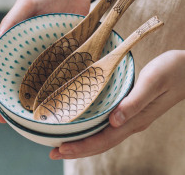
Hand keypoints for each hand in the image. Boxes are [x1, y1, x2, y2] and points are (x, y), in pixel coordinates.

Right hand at [0, 0, 99, 121]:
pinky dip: (58, 87)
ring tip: (32, 117)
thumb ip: (13, 21)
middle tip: (8, 118)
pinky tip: (58, 100)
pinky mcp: (67, 54)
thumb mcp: (29, 2)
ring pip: (40, 80)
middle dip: (12, 97)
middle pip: (19, 77)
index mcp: (19, 40)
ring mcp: (51, 54)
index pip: (2, 64)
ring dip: (35, 98)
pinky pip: (61, 73)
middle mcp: (34, 51)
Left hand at [50, 50, 184, 158]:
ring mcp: (131, 118)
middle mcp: (131, 123)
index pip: (104, 139)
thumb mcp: (153, 83)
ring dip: (83, 142)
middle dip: (77, 149)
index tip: (61, 149)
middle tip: (54, 152)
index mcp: (135, 119)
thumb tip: (114, 121)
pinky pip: (108, 127)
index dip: (82, 146)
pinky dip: (92, 131)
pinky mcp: (131, 110)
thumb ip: (135, 102)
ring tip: (63, 145)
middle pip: (101, 143)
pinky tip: (83, 129)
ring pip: (103, 137)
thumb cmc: (172, 72)